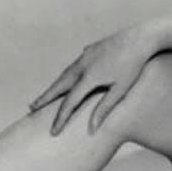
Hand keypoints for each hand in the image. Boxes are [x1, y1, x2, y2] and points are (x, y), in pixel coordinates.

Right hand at [29, 28, 156, 134]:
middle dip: (44, 99)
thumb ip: (104, 108)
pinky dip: (66, 76)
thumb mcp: (121, 90)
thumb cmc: (133, 66)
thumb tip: (91, 129)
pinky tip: (67, 80)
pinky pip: (74, 66)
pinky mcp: (90, 50)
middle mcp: (82, 66)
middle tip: (31, 109)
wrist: (140, 38)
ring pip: (64, 75)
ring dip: (53, 87)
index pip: (69, 102)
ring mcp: (84, 56)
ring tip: (44, 97)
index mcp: (89, 77)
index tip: (53, 132)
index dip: (60, 118)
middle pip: (58, 86)